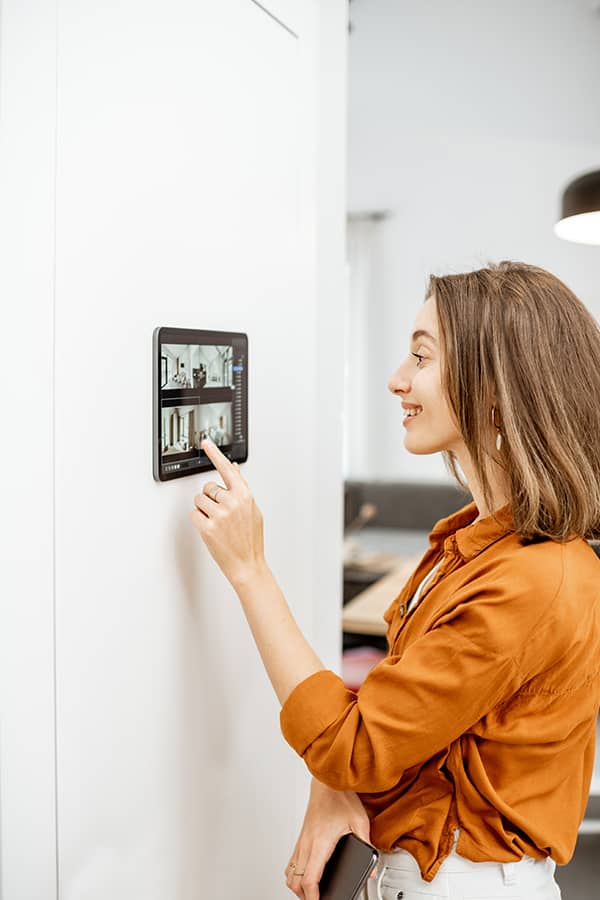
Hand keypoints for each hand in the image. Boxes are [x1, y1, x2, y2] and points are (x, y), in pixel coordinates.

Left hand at [189, 438, 265, 587]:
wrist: (248, 564)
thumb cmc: (251, 538)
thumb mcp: (252, 509)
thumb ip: (241, 488)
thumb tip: (233, 469)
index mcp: (244, 496)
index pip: (226, 469)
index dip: (215, 454)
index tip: (206, 442)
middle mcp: (231, 503)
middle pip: (208, 487)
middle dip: (211, 497)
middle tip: (221, 513)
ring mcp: (219, 515)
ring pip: (199, 500)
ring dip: (204, 508)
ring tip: (217, 522)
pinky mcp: (207, 528)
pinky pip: (194, 514)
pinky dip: (199, 520)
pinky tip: (211, 529)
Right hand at [285, 778, 372, 899]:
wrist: (327, 781)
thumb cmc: (341, 796)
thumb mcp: (360, 821)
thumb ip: (367, 846)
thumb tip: (372, 868)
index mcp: (320, 843)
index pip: (310, 879)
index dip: (313, 897)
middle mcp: (307, 843)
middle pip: (296, 880)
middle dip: (305, 896)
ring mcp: (302, 839)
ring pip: (290, 872)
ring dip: (298, 885)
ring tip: (311, 892)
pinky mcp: (301, 835)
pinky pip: (291, 861)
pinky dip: (295, 873)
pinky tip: (305, 874)